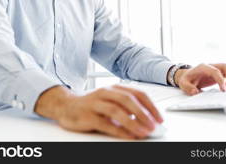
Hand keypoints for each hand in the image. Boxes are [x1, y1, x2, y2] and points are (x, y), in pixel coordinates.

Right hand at [35, 84, 162, 139]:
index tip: (159, 118)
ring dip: (133, 122)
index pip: (137, 93)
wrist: (66, 105)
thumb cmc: (92, 105)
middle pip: (128, 100)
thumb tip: (147, 120)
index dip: (151, 106)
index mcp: (114, 88)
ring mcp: (95, 103)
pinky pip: (106, 123)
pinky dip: (119, 130)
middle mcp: (105, 93)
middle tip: (153, 126)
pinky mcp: (87, 115)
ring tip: (143, 132)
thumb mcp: (110, 102)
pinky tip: (128, 136)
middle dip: (144, 114)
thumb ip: (126, 108)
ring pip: (117, 110)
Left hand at [175, 63, 225, 94]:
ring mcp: (216, 68)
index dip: (221, 80)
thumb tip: (195, 91)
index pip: (215, 71)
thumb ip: (188, 87)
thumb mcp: (183, 83)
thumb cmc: (187, 79)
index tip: (224, 90)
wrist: (188, 76)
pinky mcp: (220, 72)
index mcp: (203, 67)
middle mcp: (211, 66)